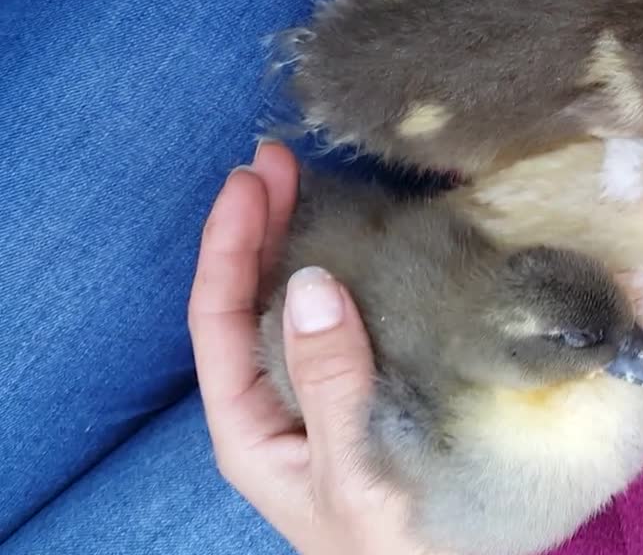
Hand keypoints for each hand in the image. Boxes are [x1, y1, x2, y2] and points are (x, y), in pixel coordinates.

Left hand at [187, 141, 434, 554]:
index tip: (252, 179)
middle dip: (259, 227)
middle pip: (251, 299)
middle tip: (279, 159)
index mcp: (251, 426)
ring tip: (312, 183)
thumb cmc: (391, 547)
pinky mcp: (370, 390)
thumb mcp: (353, 472)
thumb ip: (331, 384)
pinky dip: (353, 274)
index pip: (220, 317)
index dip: (230, 244)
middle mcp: (278, 402)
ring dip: (301, 241)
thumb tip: (308, 283)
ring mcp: (323, 394)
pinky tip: (367, 244)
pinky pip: (348, 320)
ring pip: (297, 304)